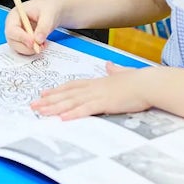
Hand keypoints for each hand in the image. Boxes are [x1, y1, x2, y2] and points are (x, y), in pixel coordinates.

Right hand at [4, 0, 58, 55]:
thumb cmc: (48, 7)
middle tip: (39, 46)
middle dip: (26, 46)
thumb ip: (43, 27)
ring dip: (30, 50)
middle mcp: (13, 25)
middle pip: (12, 40)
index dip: (21, 37)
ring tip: (43, 45)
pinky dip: (33, 50)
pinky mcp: (23, 41)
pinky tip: (42, 45)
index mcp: (15, 15)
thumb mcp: (48, 14)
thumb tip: (38, 40)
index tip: (33, 42)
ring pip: (18, 47)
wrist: (53, 10)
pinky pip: (24, 49)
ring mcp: (17, 34)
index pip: (12, 29)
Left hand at [31, 61, 150, 118]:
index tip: (44, 94)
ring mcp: (99, 95)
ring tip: (41, 112)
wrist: (150, 83)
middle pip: (66, 94)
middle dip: (49, 100)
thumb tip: (110, 65)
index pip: (72, 86)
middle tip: (34, 106)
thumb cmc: (139, 80)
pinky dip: (73, 114)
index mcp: (97, 82)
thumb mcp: (124, 74)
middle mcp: (94, 87)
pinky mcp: (106, 103)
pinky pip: (86, 109)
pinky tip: (62, 118)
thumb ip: (115, 71)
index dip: (57, 90)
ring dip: (55, 108)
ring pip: (71, 102)